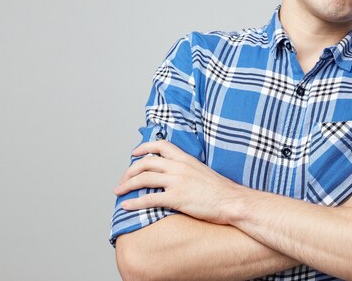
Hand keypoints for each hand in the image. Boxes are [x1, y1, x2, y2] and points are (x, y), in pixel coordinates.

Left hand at [114, 140, 241, 224]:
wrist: (232, 201)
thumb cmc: (221, 190)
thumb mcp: (203, 171)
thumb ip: (188, 169)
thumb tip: (177, 174)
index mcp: (186, 159)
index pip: (161, 145)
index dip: (144, 148)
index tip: (134, 154)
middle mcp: (179, 167)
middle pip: (146, 162)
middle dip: (130, 170)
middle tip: (123, 180)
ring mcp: (177, 182)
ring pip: (143, 178)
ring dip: (127, 184)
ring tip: (119, 191)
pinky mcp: (176, 198)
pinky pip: (149, 199)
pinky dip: (134, 202)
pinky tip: (126, 206)